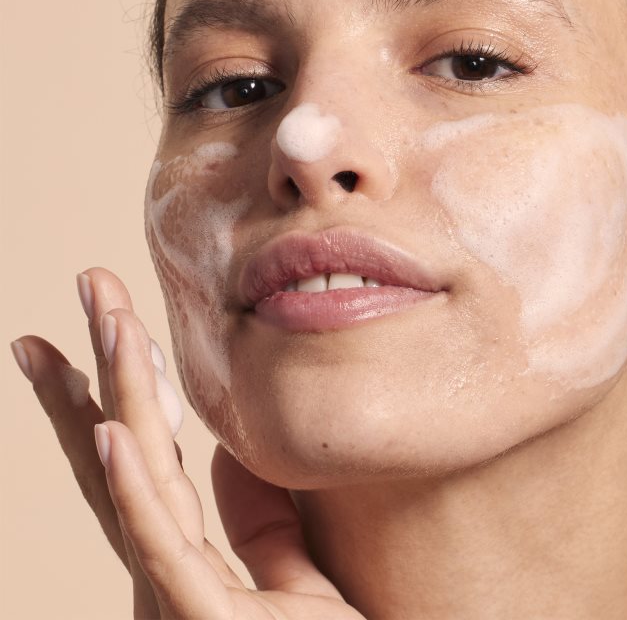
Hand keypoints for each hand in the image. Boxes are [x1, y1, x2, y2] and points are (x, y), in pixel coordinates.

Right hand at [12, 267, 365, 619]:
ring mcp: (179, 601)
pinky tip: (113, 431)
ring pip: (137, 483)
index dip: (110, 390)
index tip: (91, 328)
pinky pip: (167, 548)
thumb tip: (230, 454)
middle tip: (88, 284)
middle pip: (125, 453)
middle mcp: (170, 572)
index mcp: (190, 557)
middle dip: (102, 367)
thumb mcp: (293, 582)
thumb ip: (259, 525)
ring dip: (120, 396)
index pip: (142, 457)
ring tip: (103, 324)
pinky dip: (133, 489)